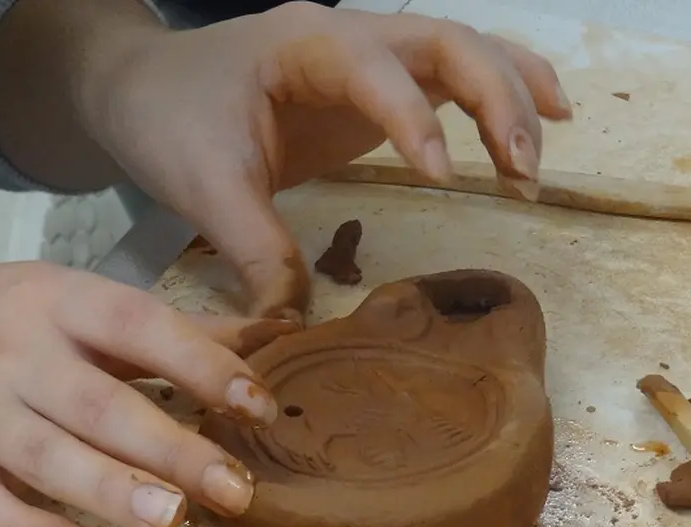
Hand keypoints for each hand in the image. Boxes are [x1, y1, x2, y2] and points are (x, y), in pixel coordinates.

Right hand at [0, 262, 294, 526]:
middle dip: (174, 449)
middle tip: (238, 490)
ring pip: (47, 457)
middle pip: (101, 405)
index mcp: (58, 303)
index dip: (202, 364)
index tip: (258, 404)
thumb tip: (269, 334)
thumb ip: (163, 330)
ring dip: (113, 491)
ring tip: (174, 520)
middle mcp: (14, 354)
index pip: (140, 326)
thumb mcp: (66, 304)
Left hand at [78, 3, 570, 316]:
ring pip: (464, 49)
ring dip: (512, 96)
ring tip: (538, 161)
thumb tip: (297, 328)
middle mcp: (348, 35)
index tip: (444, 178)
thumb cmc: (168, 121)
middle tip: (521, 173)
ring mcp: (369, 53)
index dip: (417, 119)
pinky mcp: (379, 82)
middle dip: (496, 99)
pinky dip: (505, 90)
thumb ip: (256, 253)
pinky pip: (457, 72)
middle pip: (447, 42)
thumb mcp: (204, 187)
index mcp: (303, 45)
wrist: (142, 87)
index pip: (378, 70)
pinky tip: (547, 118)